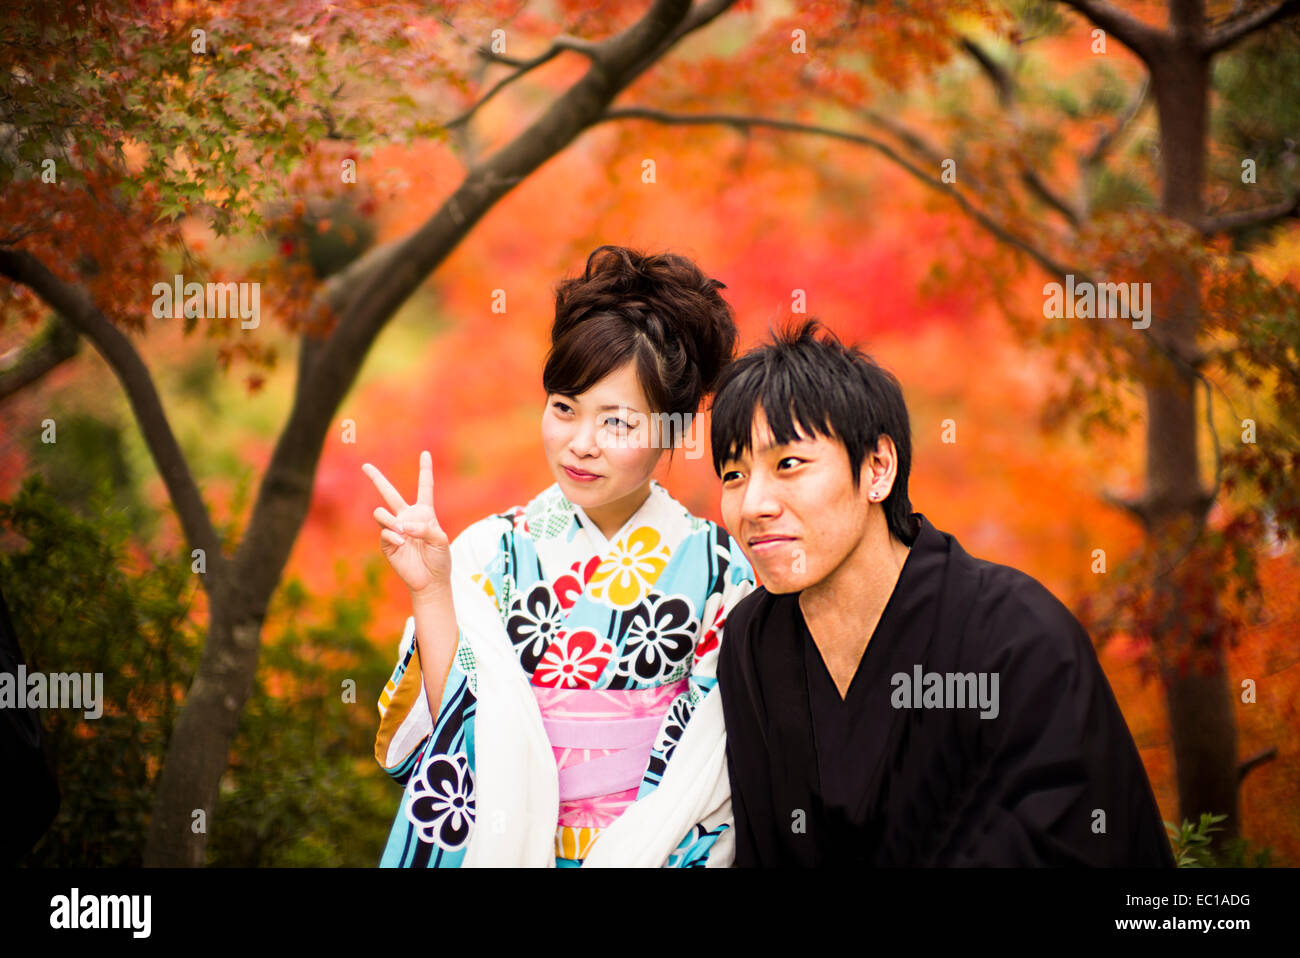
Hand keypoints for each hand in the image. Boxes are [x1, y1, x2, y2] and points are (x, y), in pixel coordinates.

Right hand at [362, 451, 450, 597]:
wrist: (430, 579)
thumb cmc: (440, 558)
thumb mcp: (441, 540)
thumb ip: (425, 528)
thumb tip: (402, 526)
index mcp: (424, 512)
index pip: (425, 487)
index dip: (425, 470)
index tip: (425, 453)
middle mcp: (407, 517)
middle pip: (389, 493)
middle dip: (376, 478)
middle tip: (365, 465)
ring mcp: (395, 529)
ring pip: (381, 513)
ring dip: (391, 520)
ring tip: (402, 532)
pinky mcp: (387, 543)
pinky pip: (384, 532)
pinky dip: (394, 537)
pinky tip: (402, 544)